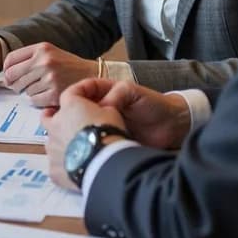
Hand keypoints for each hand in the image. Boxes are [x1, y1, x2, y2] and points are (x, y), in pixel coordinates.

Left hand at [0, 42, 101, 106]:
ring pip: (23, 90)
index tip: (9, 76)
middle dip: (14, 83)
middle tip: (20, 86)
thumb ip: (29, 58)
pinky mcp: (55, 93)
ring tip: (42, 87)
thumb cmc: (68, 65)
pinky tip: (47, 95)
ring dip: (29, 91)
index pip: (10, 60)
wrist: (93, 75)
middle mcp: (44, 62)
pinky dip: (37, 100)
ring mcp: (50, 78)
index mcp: (41, 49)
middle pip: (12, 76)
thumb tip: (6, 74)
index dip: (6, 70)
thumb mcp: (50, 52)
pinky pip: (33, 100)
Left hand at [43, 91, 126, 189]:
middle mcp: (54, 126)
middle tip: (65, 121)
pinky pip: (58, 165)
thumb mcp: (112, 112)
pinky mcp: (54, 169)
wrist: (104, 162)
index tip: (86, 95)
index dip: (80, 92)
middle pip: (48, 118)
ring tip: (77, 150)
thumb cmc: (108, 133)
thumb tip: (105, 106)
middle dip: (54, 118)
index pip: (70, 93)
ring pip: (52, 143)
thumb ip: (104, 107)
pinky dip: (66, 165)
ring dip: (61, 144)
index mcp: (69, 108)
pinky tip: (77, 169)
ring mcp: (52, 149)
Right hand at [69, 78, 192, 149]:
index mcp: (105, 93)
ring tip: (71, 136)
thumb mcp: (133, 91)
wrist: (172, 127)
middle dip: (70, 115)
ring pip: (84, 127)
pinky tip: (83, 146)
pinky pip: (95, 141)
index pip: (82, 91)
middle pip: (79, 110)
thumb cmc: (154, 105)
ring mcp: (104, 126)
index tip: (67, 103)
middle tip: (65, 123)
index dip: (74, 95)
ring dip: (78, 131)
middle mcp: (101, 109)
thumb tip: (99, 108)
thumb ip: (116, 94)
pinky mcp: (110, 141)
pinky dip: (89, 144)